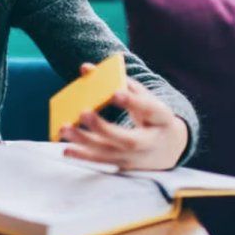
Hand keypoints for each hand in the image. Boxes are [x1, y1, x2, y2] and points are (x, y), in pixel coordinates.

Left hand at [60, 66, 188, 170]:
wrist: (169, 147)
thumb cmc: (150, 115)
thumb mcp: (143, 96)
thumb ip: (118, 80)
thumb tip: (85, 68)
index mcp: (161, 118)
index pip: (149, 110)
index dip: (132, 102)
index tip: (115, 93)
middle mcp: (151, 142)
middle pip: (128, 140)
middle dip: (103, 128)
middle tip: (83, 113)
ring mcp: (137, 158)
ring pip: (110, 153)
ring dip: (85, 142)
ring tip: (64, 128)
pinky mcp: (124, 166)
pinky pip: (102, 162)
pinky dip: (83, 156)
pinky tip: (66, 149)